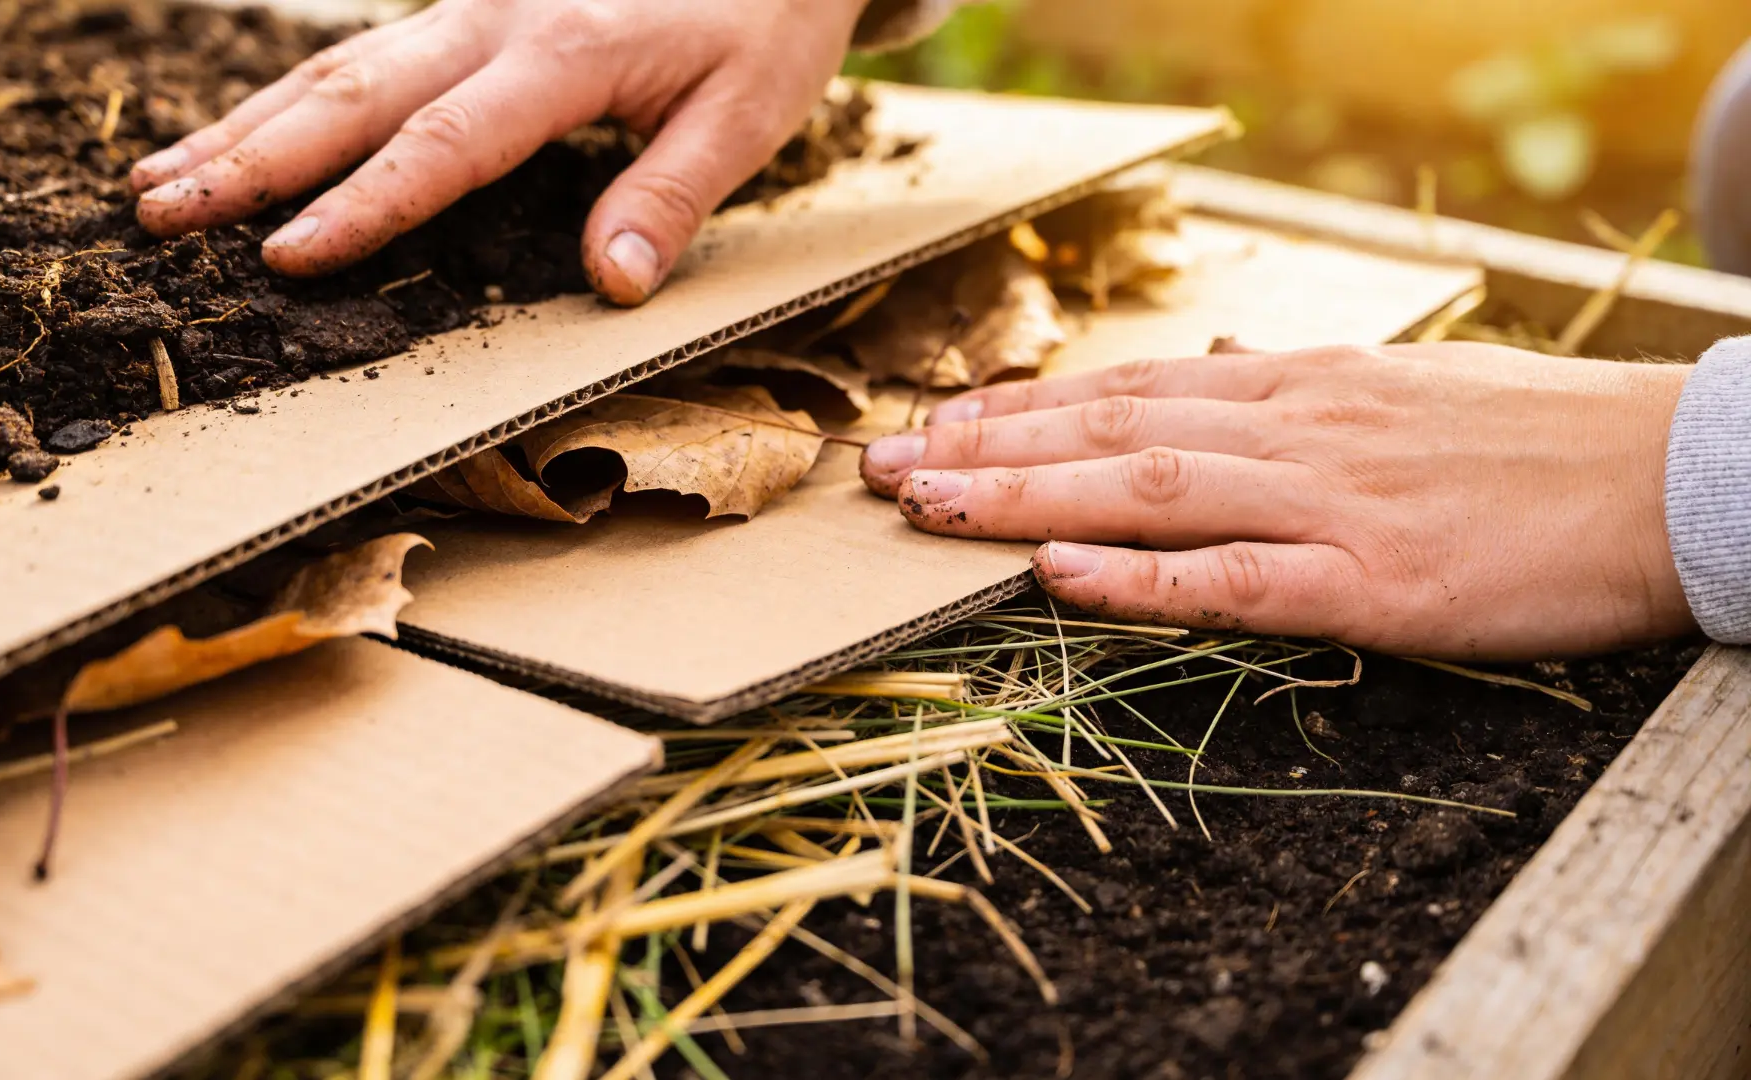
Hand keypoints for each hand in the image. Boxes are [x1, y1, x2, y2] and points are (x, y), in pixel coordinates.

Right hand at [128, 0, 864, 300]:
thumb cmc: (762, 20)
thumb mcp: (747, 110)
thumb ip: (674, 193)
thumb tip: (611, 282)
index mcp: (562, 53)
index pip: (446, 142)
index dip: (364, 204)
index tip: (286, 255)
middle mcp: (496, 21)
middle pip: (354, 93)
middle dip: (251, 159)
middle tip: (158, 216)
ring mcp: (470, 8)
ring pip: (337, 67)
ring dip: (244, 127)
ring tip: (156, 183)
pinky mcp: (468, 12)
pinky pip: (362, 57)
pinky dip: (289, 102)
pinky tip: (239, 137)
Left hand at [859, 344, 1696, 658]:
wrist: (1673, 475)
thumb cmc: (1535, 438)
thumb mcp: (1401, 388)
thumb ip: (1294, 393)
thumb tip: (1212, 377)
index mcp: (1303, 386)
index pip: (1132, 390)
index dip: (1025, 410)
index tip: (940, 423)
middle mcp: (1298, 428)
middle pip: (1112, 431)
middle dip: (988, 448)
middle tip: (885, 467)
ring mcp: (1333, 502)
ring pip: (1148, 492)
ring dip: (1027, 499)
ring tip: (929, 505)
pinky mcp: (1378, 583)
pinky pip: (1239, 580)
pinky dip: (1143, 581)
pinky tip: (1062, 579)